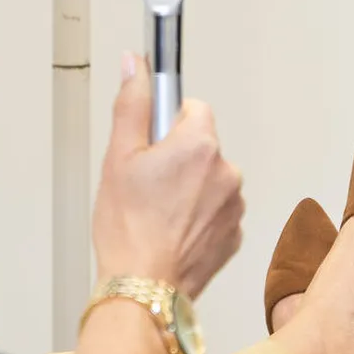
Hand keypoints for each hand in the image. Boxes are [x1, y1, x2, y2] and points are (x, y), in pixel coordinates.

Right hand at [90, 52, 243, 298]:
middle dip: (178, 157)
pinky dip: (199, 216)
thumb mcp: (118, 156)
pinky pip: (217, 211)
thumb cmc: (128, 228)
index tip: (152, 142)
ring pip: (211, 179)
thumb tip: (136, 65)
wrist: (144, 288)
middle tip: (147, 182)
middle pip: (202, 145)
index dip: (168, 124)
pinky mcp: (234, 235)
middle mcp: (226, 171)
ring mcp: (234, 206)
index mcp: (200, 145)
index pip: (194, 108)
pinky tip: (172, 230)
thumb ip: (132, 103)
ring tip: (158, 212)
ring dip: (190, 188)